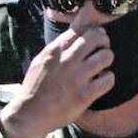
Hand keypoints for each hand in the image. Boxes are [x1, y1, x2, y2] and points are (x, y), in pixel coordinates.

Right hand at [0, 8, 114, 137]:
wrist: (29, 113)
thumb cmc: (37, 85)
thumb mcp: (43, 59)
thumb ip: (61, 43)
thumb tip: (77, 24)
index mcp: (55, 50)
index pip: (79, 28)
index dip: (93, 28)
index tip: (96, 34)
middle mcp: (66, 60)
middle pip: (96, 37)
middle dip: (103, 40)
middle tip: (102, 48)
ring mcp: (76, 78)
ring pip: (106, 56)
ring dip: (107, 59)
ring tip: (102, 66)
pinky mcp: (85, 95)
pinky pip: (108, 79)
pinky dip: (108, 79)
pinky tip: (102, 82)